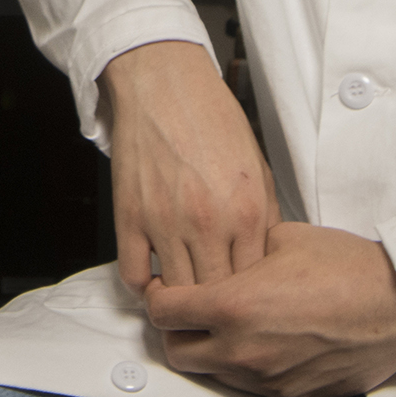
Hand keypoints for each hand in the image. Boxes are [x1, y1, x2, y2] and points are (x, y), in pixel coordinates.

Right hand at [99, 39, 279, 289]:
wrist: (165, 86)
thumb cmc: (212, 120)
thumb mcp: (258, 168)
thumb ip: (265, 218)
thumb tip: (265, 259)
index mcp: (247, 212)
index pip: (254, 283)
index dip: (249, 297)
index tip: (244, 299)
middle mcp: (208, 223)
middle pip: (216, 296)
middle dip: (217, 308)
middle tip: (215, 310)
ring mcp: (165, 222)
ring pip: (175, 293)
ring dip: (181, 301)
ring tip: (186, 301)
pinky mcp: (129, 217)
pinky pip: (133, 275)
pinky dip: (143, 287)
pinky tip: (154, 279)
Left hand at [144, 222, 395, 396]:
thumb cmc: (347, 265)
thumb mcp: (282, 237)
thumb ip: (239, 251)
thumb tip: (219, 253)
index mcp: (231, 306)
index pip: (161, 312)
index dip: (159, 295)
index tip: (168, 287)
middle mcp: (241, 351)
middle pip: (176, 353)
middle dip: (177, 330)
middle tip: (194, 310)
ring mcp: (267, 381)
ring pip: (213, 375)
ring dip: (212, 352)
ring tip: (236, 326)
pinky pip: (251, 389)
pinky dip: (249, 369)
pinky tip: (270, 344)